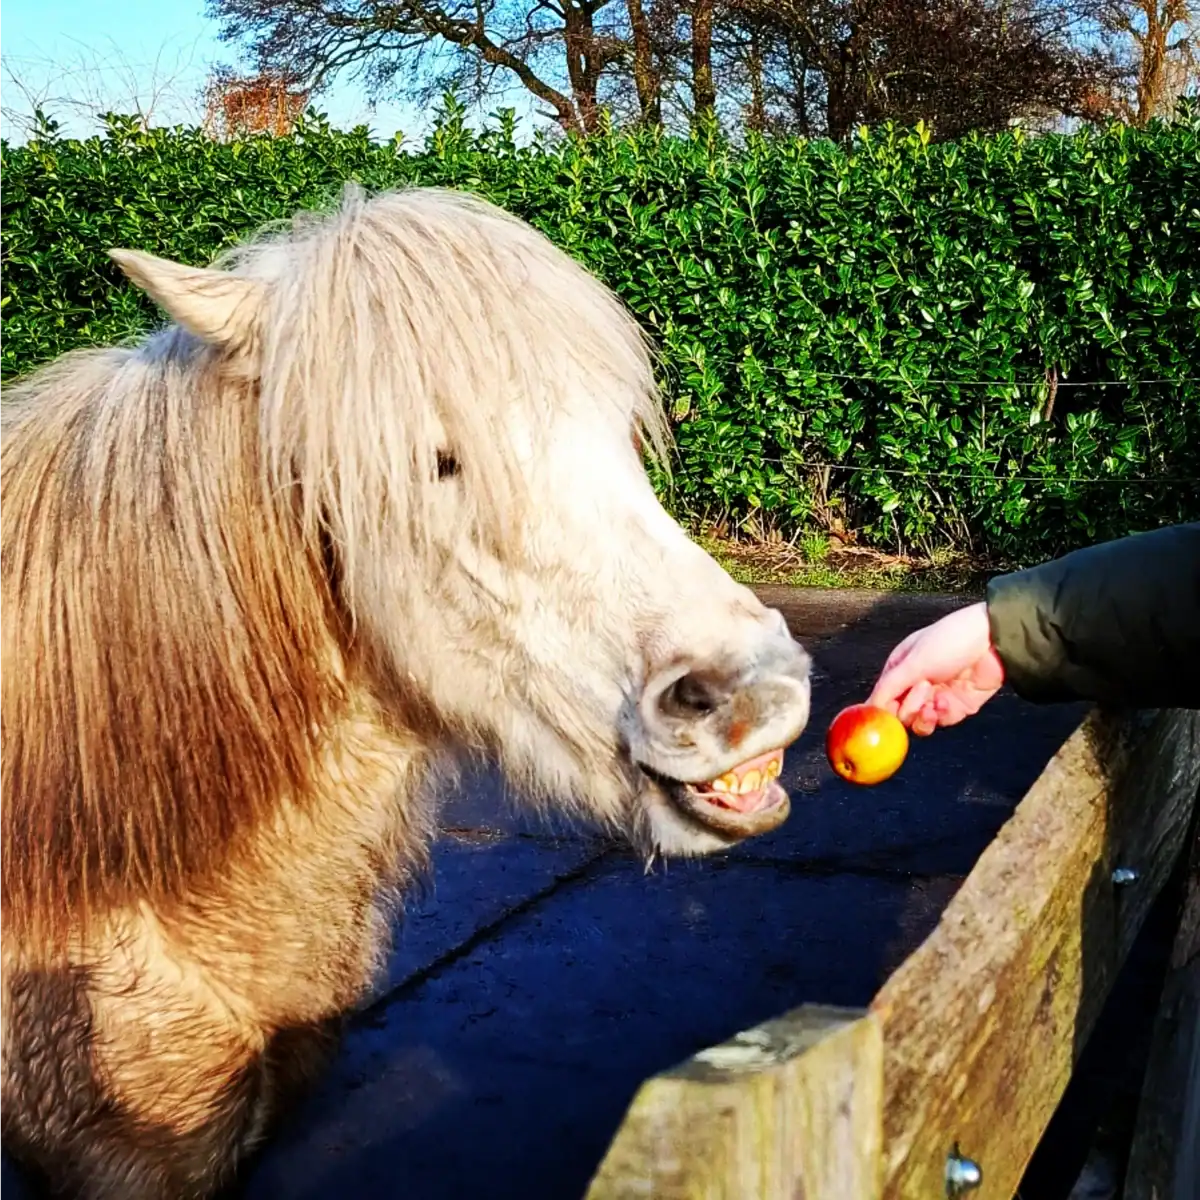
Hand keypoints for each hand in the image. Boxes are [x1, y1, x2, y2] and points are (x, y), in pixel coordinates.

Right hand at [867, 601, 1005, 735]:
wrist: (993, 642)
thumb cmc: (950, 641)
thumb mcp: (913, 662)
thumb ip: (889, 687)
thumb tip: (869, 709)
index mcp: (899, 668)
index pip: (881, 698)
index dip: (882, 711)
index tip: (884, 720)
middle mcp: (914, 684)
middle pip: (899, 714)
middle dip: (909, 707)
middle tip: (923, 690)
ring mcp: (935, 696)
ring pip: (918, 722)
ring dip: (923, 716)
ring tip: (934, 702)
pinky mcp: (955, 707)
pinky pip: (940, 721)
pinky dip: (941, 715)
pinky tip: (947, 701)